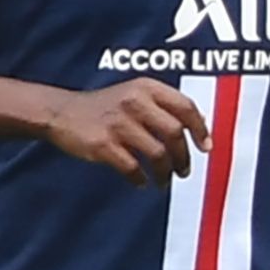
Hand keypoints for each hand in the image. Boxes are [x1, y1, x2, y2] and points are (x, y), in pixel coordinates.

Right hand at [43, 81, 207, 182]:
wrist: (62, 112)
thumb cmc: (105, 106)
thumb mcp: (135, 94)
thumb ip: (165, 106)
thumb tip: (201, 124)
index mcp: (146, 88)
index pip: (185, 106)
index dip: (200, 129)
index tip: (206, 147)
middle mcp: (134, 102)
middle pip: (174, 133)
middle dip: (183, 157)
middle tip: (183, 170)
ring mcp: (118, 123)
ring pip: (157, 154)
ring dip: (164, 173)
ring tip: (163, 181)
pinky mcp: (103, 144)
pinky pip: (132, 168)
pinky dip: (140, 179)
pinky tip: (141, 182)